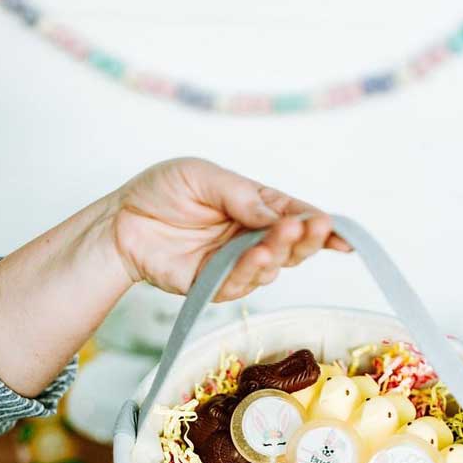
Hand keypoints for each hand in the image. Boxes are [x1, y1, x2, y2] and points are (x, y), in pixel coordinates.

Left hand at [112, 156, 350, 299]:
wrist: (123, 220)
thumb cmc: (163, 191)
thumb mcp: (204, 176)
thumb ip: (243, 196)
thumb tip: (281, 215)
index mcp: (257, 207)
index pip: (297, 217)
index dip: (321, 226)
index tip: (339, 231)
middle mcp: (253, 238)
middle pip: (293, 247)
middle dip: (308, 238)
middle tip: (316, 227)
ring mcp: (237, 264)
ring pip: (272, 267)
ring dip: (280, 252)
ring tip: (282, 235)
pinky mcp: (216, 286)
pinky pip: (240, 284)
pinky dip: (251, 271)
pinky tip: (257, 256)